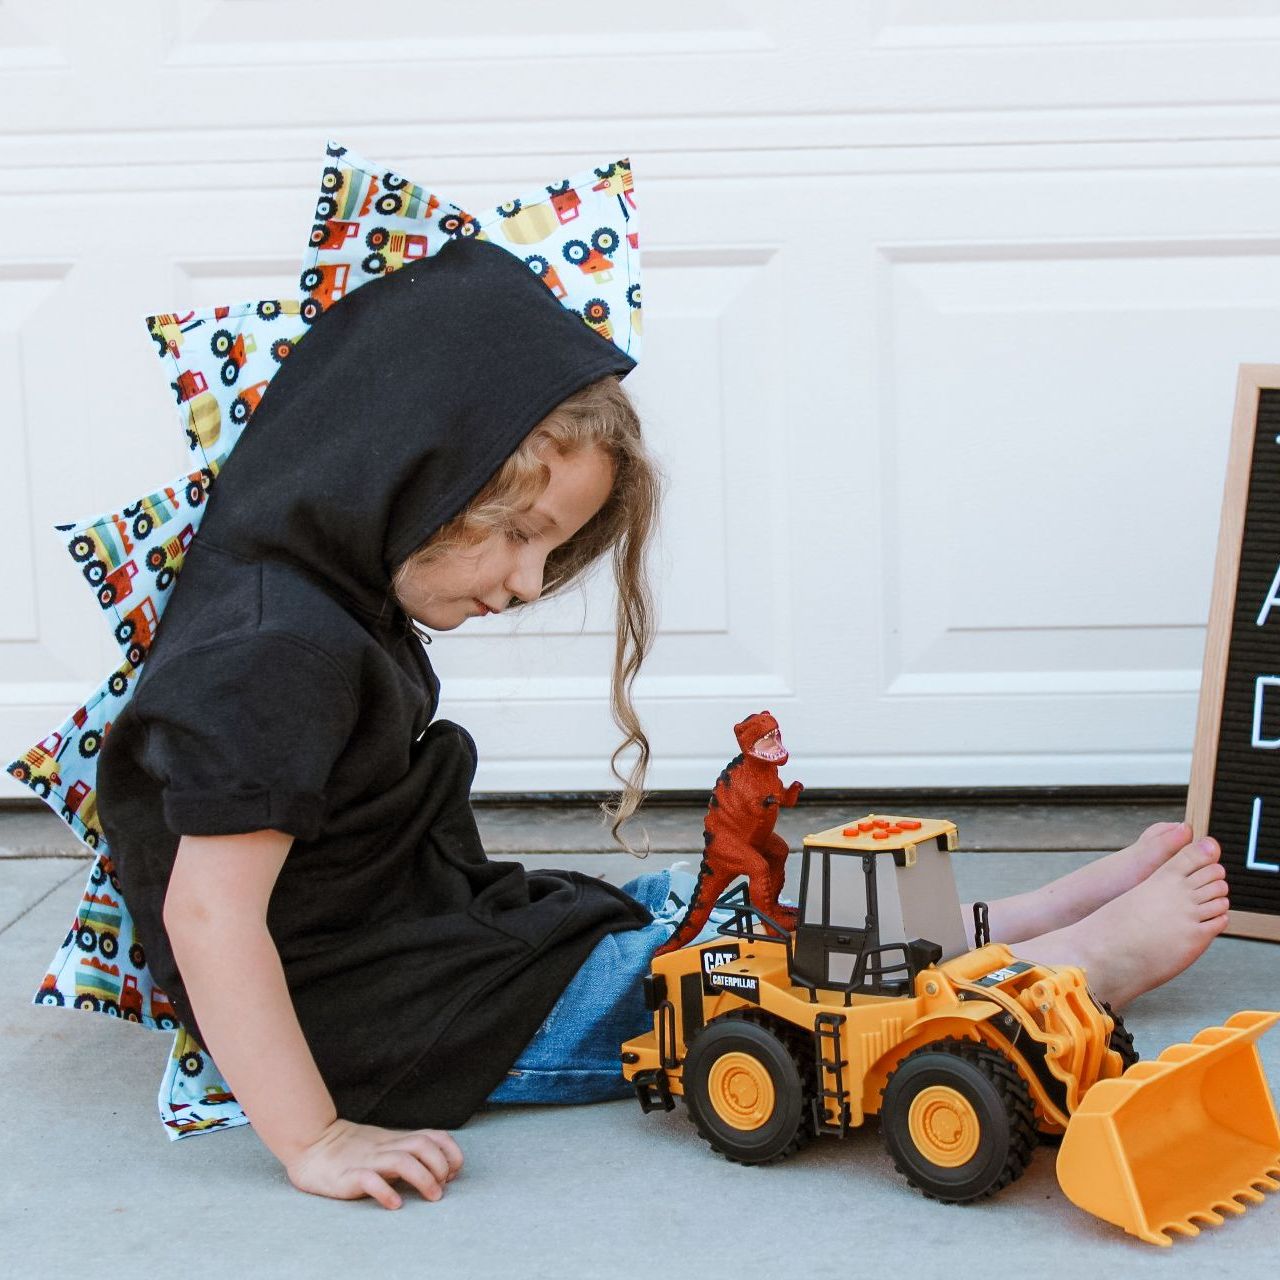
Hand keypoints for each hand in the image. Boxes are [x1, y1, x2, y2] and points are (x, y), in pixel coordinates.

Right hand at [286, 1117, 463, 1208]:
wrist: (312, 1144)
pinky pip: (370, 1181)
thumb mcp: (384, 1144)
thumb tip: (437, 1169)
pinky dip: (386, 1192)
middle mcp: (386, 1147)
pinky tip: (395, 1204)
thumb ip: (406, 1151)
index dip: (450, 1153)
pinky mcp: (349, 1176)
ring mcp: (368, 1160)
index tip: (453, 1172)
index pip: (433, 1136)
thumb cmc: (351, 1149)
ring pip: (403, 1161)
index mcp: (396, 1139)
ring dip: (424, 1178)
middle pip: (423, 1146)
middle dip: (441, 1166)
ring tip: (432, 1197)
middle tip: (442, 1188)